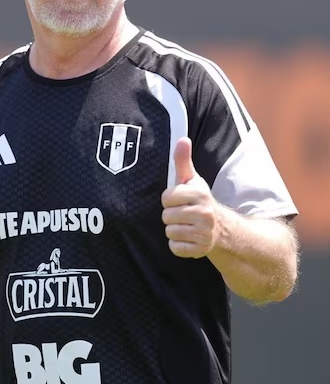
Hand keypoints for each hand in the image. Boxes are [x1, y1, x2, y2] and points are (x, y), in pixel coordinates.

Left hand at [161, 137, 219, 258]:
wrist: (222, 228)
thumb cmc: (199, 200)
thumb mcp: (192, 179)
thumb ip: (183, 160)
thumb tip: (182, 139)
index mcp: (200, 194)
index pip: (166, 198)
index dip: (169, 199)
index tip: (180, 200)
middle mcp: (204, 213)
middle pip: (166, 216)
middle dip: (171, 215)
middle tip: (184, 214)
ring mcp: (204, 233)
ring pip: (169, 232)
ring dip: (174, 230)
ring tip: (186, 225)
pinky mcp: (201, 249)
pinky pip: (175, 247)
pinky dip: (178, 245)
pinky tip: (188, 238)